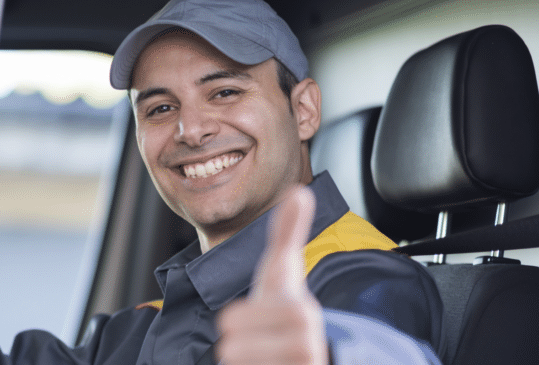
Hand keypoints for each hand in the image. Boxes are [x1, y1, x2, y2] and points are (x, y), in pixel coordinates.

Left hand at [217, 187, 327, 364]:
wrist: (303, 357)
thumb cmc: (282, 312)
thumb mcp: (281, 272)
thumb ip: (287, 233)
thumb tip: (299, 190)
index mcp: (300, 313)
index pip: (236, 321)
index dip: (240, 320)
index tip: (259, 318)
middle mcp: (307, 348)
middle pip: (231, 348)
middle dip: (239, 345)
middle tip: (260, 340)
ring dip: (243, 363)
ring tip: (263, 357)